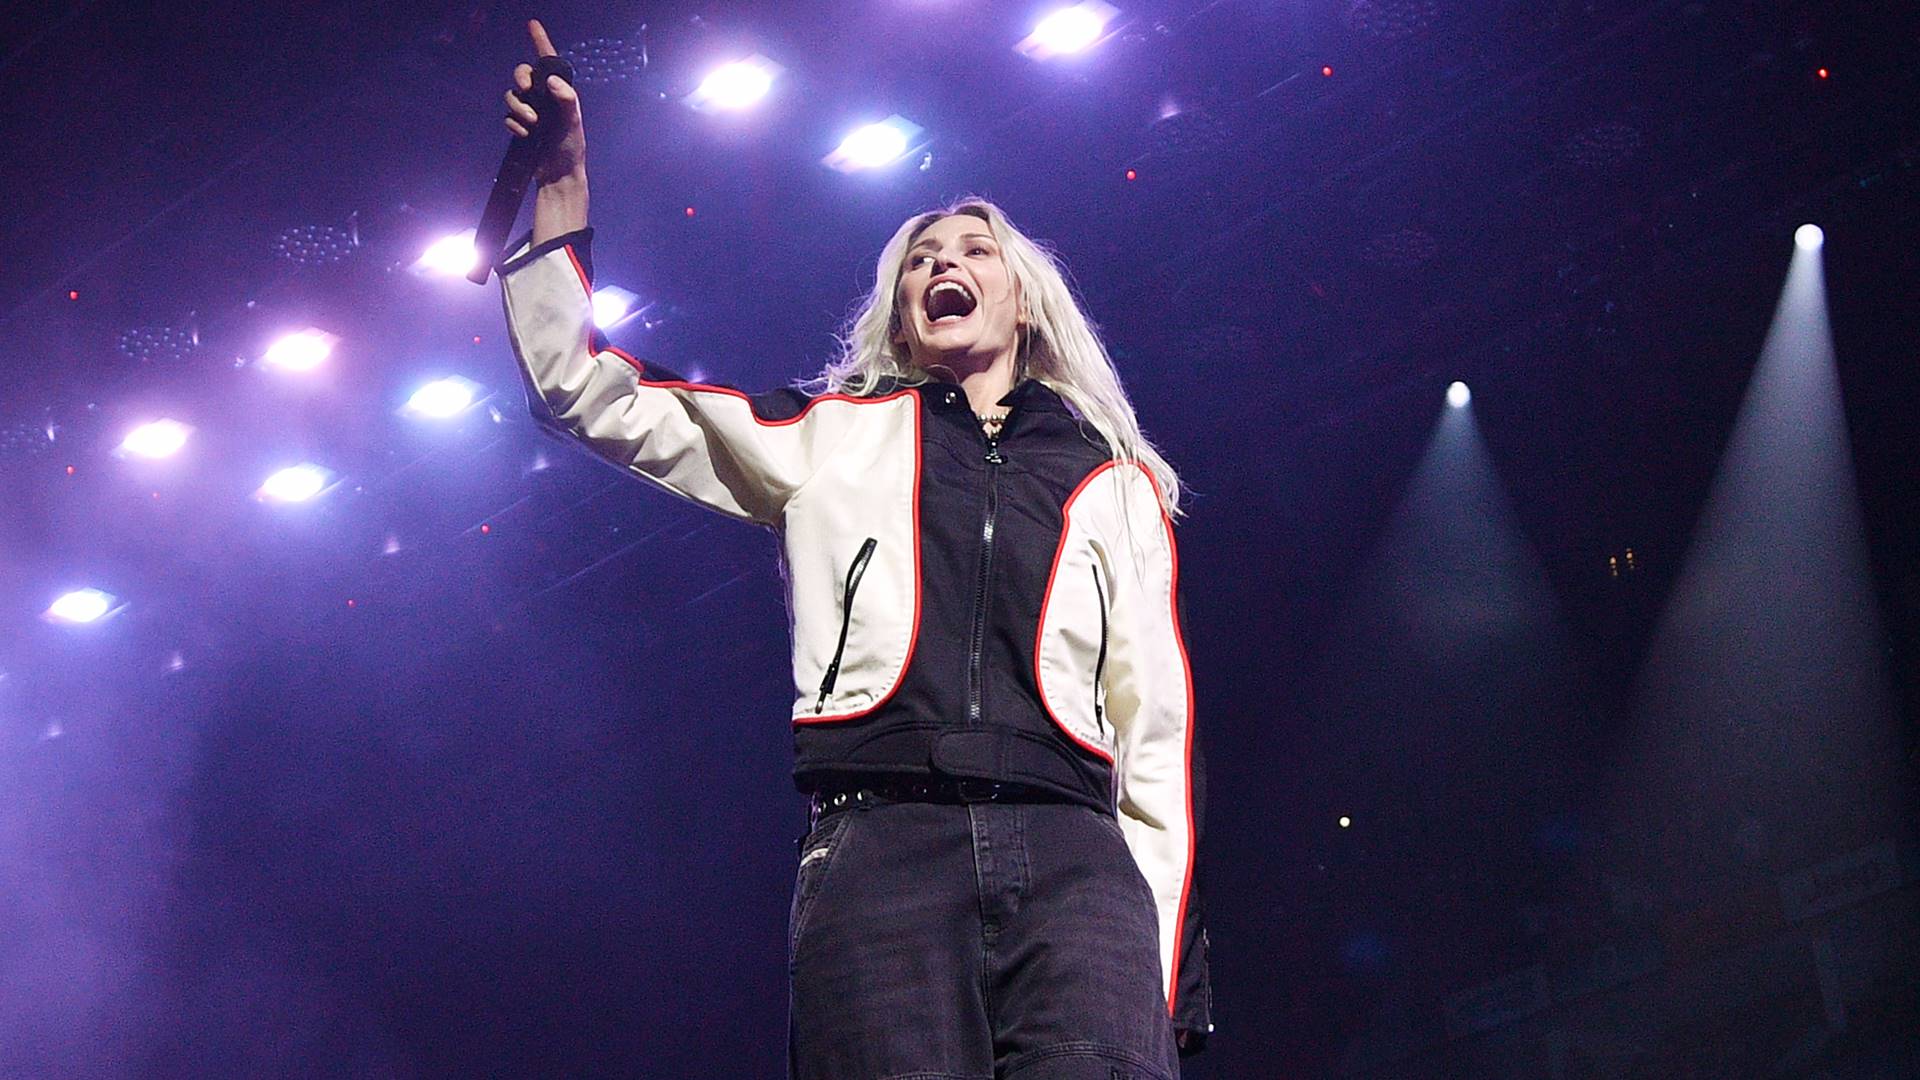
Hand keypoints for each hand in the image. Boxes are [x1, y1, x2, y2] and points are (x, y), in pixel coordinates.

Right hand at [503, 19, 585, 186]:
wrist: (558, 175)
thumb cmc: (571, 148)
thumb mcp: (572, 123)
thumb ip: (566, 100)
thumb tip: (552, 81)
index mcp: (559, 93)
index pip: (548, 62)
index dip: (540, 41)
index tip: (533, 24)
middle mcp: (544, 99)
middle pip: (522, 74)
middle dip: (520, 78)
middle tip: (527, 88)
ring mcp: (531, 112)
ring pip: (512, 96)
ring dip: (518, 107)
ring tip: (532, 123)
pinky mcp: (521, 126)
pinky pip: (508, 117)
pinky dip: (514, 124)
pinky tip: (526, 134)